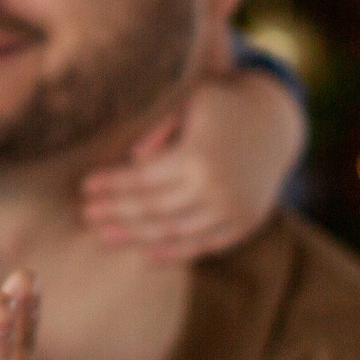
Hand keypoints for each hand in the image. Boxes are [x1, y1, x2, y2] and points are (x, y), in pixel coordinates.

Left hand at [80, 67, 304, 262]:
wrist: (274, 125)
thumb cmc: (220, 107)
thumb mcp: (190, 103)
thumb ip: (160, 130)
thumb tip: (134, 158)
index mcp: (198, 155)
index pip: (143, 177)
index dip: (111, 184)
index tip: (85, 187)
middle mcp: (217, 188)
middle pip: (153, 209)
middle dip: (116, 213)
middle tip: (87, 216)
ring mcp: (232, 210)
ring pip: (175, 232)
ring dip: (135, 237)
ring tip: (105, 237)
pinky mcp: (244, 224)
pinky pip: (204, 245)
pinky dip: (174, 253)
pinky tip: (146, 256)